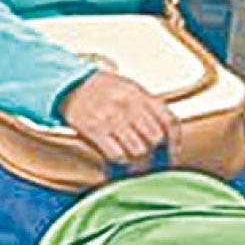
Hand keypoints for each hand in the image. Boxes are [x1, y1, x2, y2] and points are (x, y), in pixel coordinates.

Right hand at [59, 70, 178, 166]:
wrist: (69, 84)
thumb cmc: (102, 89)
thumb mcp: (130, 89)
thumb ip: (150, 108)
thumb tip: (168, 136)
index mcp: (139, 94)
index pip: (169, 122)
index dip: (175, 141)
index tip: (172, 152)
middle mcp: (126, 106)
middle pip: (155, 139)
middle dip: (154, 150)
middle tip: (150, 155)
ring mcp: (110, 118)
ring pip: (138, 150)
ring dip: (137, 157)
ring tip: (133, 157)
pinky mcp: (94, 130)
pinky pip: (117, 155)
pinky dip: (121, 160)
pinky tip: (118, 155)